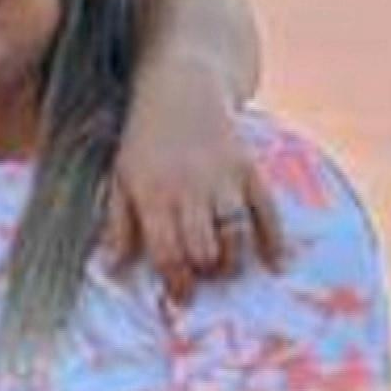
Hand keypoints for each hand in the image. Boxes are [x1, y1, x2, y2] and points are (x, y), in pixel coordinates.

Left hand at [106, 54, 284, 297]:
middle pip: (203, 248)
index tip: (180, 302)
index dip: (175, 282)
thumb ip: (118, 223)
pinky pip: (267, 211)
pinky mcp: (249, 169)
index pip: (166, 251)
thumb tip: (112, 269)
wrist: (181, 88)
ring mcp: (223, 179)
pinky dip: (276, 240)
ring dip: (233, 262)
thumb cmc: (144, 139)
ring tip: (226, 272)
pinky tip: (278, 265)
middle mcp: (189, 189)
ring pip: (235, 234)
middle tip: (202, 286)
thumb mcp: (120, 176)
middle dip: (204, 275)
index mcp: (152, 194)